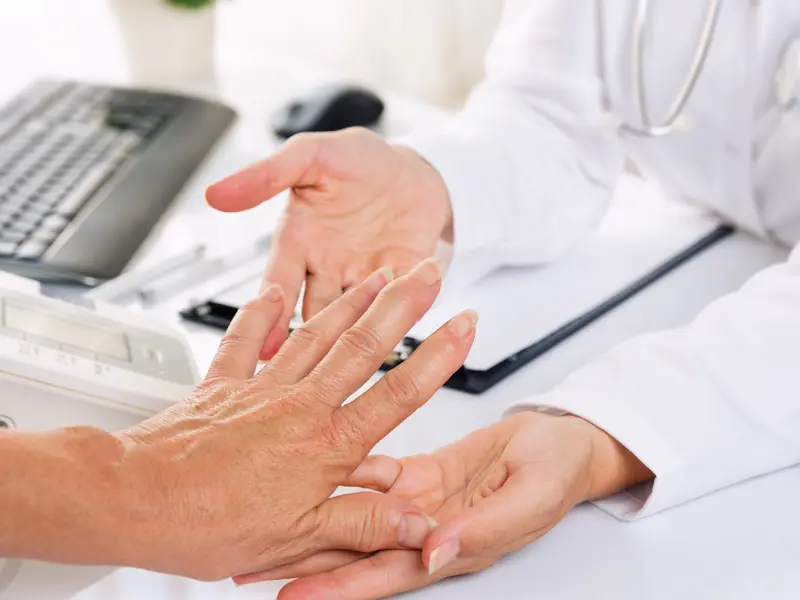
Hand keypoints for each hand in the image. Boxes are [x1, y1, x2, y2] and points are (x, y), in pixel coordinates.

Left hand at [110, 258, 476, 580]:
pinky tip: (273, 292)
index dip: (438, 358)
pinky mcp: (223, 384)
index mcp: (325, 444)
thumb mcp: (299, 536)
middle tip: (425, 271)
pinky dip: (259, 314)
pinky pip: (245, 339)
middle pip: (362, 345)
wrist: (137, 499)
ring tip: (375, 274)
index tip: (462, 327)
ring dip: (350, 300)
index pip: (397, 394)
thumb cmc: (209, 521)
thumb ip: (363, 523)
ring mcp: (261, 388)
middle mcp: (299, 405)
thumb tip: (416, 524)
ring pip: (316, 333)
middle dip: (401, 304)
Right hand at [206, 128, 451, 356]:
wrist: (414, 166)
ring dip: (356, 329)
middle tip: (309, 371)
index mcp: (299, 243)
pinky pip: (402, 299)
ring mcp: (365, 278)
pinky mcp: (403, 278)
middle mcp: (328, 268)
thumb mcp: (309, 155)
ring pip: (357, 315)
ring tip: (355, 348)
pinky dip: (404, 307)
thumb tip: (215, 193)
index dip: (273, 316)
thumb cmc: (358, 160)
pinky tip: (403, 316)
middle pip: (315, 311)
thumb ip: (266, 175)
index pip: (279, 285)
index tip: (266, 348)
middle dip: (311, 342)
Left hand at [238, 412, 652, 598]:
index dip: (338, 587)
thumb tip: (435, 552)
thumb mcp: (529, 501)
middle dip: (302, 558)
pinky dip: (341, 474)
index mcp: (452, 545)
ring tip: (263, 521)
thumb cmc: (557, 472)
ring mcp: (419, 501)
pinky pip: (373, 474)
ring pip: (355, 513)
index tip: (291, 597)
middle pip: (355, 549)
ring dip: (311, 519)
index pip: (383, 573)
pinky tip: (311, 471)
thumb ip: (482, 529)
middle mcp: (426, 528)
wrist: (565, 443)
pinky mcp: (420, 473)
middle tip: (249, 564)